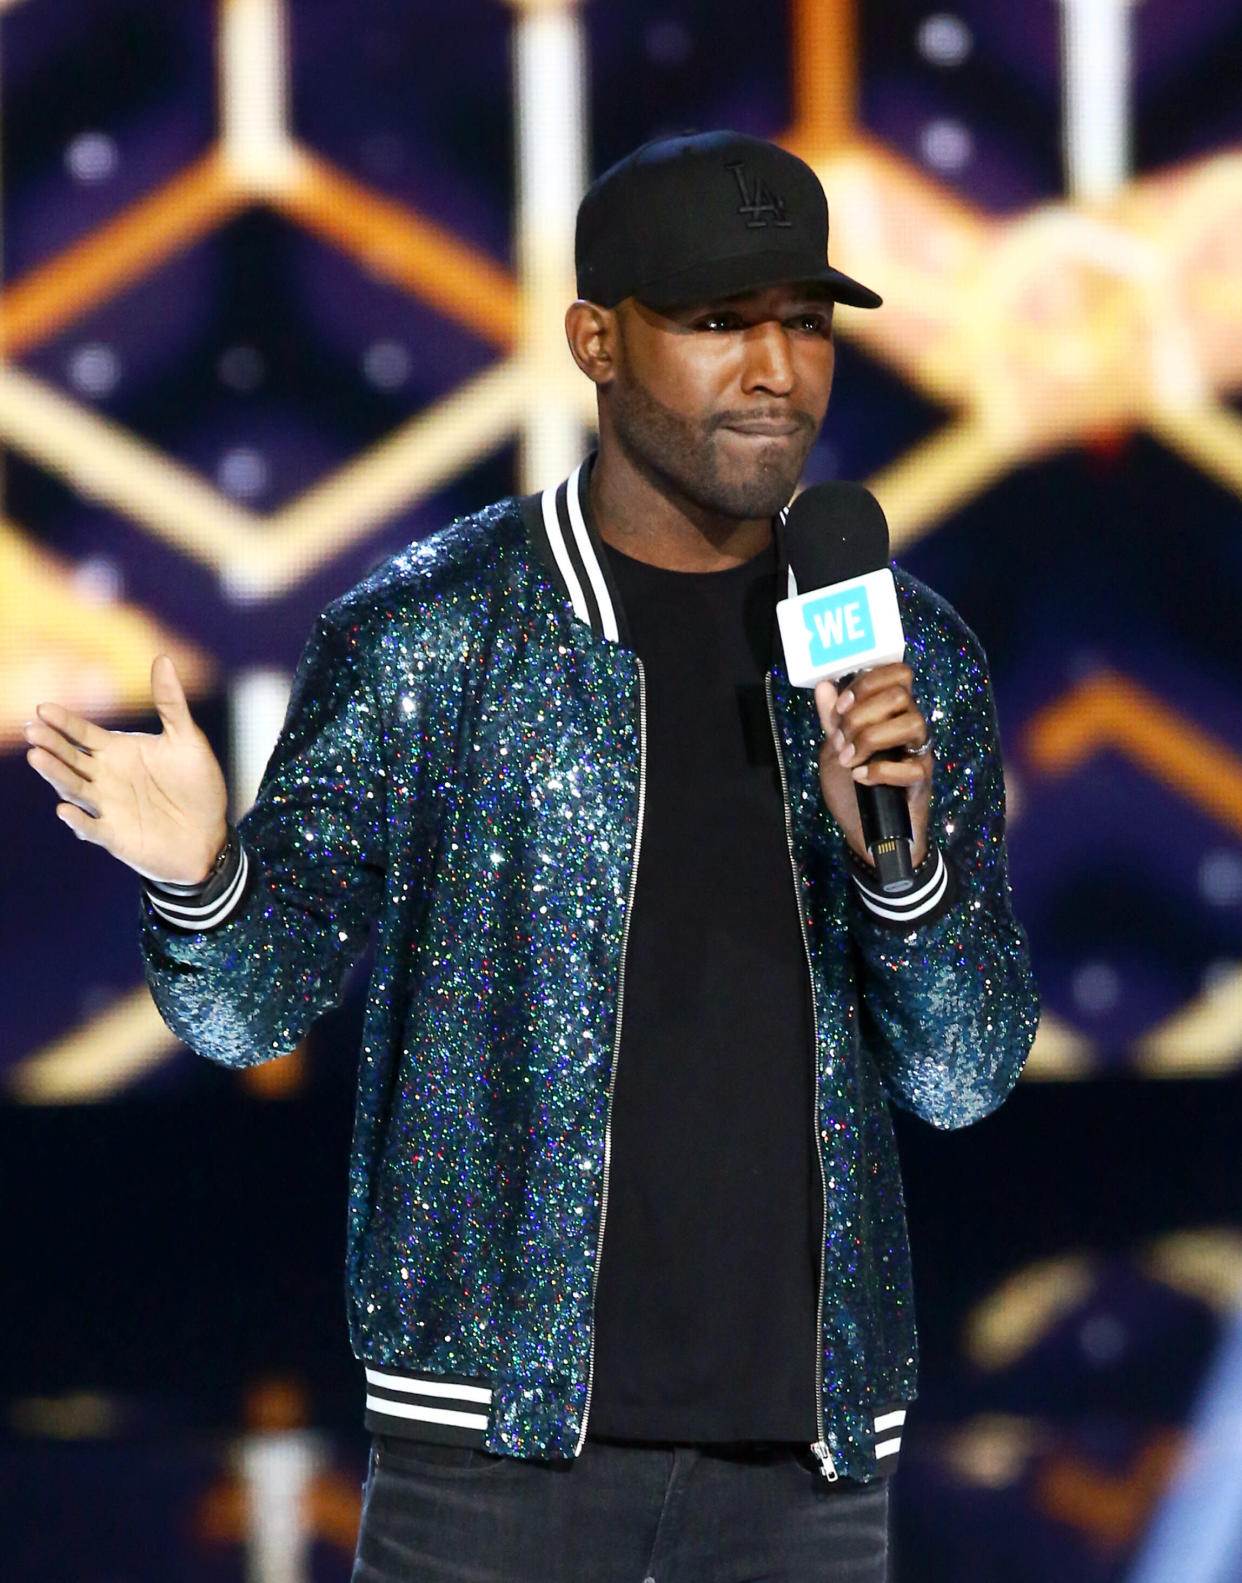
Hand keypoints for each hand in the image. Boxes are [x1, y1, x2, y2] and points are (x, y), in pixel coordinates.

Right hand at [24, 655, 228, 884]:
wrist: (211, 835)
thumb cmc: (198, 786)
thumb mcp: (188, 740)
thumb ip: (171, 703)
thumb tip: (162, 657)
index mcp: (117, 751)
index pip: (83, 733)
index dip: (63, 722)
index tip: (43, 708)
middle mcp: (104, 777)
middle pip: (70, 758)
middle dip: (51, 744)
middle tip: (33, 730)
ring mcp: (106, 807)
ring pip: (73, 788)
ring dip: (56, 774)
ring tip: (38, 758)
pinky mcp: (114, 836)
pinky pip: (92, 828)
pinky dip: (78, 820)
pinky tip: (66, 810)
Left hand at [814, 664, 932, 867]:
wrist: (864, 833)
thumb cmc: (851, 788)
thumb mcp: (834, 749)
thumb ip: (831, 719)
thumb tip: (823, 685)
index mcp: (890, 713)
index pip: (898, 674)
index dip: (868, 683)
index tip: (842, 706)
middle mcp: (909, 727)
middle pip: (901, 695)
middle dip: (862, 714)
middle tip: (841, 740)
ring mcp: (918, 753)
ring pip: (912, 723)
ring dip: (872, 738)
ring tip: (849, 759)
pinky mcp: (921, 782)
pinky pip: (912, 768)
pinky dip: (880, 771)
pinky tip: (860, 778)